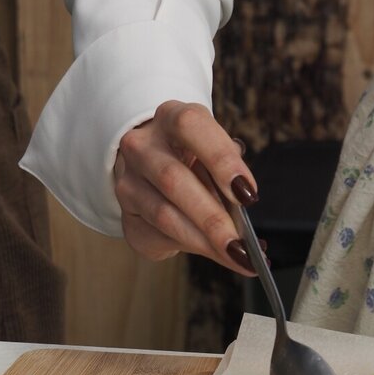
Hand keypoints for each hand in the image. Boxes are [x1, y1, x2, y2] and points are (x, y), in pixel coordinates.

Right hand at [114, 101, 260, 274]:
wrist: (154, 166)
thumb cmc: (195, 159)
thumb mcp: (214, 154)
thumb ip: (229, 175)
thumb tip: (246, 206)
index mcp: (170, 119)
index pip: (191, 127)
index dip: (221, 160)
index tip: (248, 195)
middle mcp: (141, 146)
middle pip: (173, 179)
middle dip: (211, 218)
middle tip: (240, 246)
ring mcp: (127, 181)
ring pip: (163, 215)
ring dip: (203, 241)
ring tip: (236, 255)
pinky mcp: (125, 215)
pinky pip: (157, 236)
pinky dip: (190, 248)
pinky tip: (212, 251)